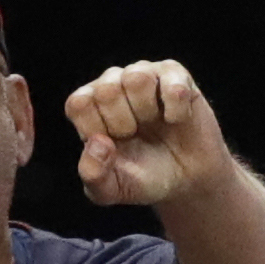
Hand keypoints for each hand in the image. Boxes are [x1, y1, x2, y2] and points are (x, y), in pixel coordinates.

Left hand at [65, 61, 232, 209]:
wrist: (185, 179)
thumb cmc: (141, 178)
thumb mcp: (110, 189)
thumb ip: (93, 174)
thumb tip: (98, 142)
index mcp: (87, 107)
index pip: (79, 103)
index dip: (97, 129)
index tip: (111, 147)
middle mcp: (110, 84)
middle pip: (107, 90)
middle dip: (124, 123)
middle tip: (135, 135)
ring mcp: (142, 74)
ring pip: (137, 77)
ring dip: (147, 111)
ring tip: (152, 123)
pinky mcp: (174, 74)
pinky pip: (173, 84)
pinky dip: (176, 111)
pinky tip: (175, 120)